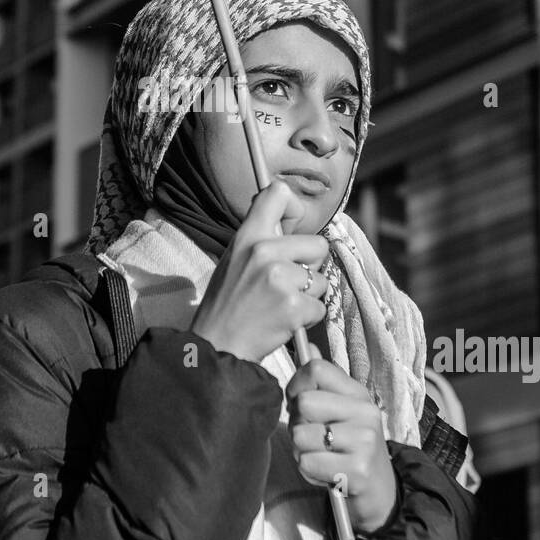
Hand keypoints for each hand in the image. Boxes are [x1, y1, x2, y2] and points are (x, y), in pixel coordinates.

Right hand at [190, 179, 329, 364]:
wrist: (218, 345)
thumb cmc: (227, 302)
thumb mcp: (235, 258)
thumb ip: (260, 237)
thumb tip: (289, 215)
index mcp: (248, 236)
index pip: (279, 194)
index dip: (294, 209)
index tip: (292, 227)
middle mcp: (265, 251)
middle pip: (318, 245)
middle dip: (310, 266)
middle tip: (286, 283)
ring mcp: (281, 279)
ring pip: (321, 280)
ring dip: (307, 296)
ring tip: (280, 304)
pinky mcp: (294, 306)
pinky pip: (319, 307)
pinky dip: (306, 318)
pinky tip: (283, 321)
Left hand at [287, 345, 397, 534]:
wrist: (379, 492)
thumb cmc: (352, 448)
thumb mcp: (343, 411)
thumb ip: (324, 382)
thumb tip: (308, 348)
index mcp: (358, 394)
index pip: (316, 369)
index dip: (296, 385)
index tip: (298, 402)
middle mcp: (365, 413)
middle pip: (304, 403)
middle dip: (296, 423)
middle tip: (311, 436)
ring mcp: (364, 442)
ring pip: (300, 435)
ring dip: (301, 451)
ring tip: (320, 456)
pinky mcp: (357, 471)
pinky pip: (307, 463)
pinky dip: (309, 471)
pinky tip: (325, 473)